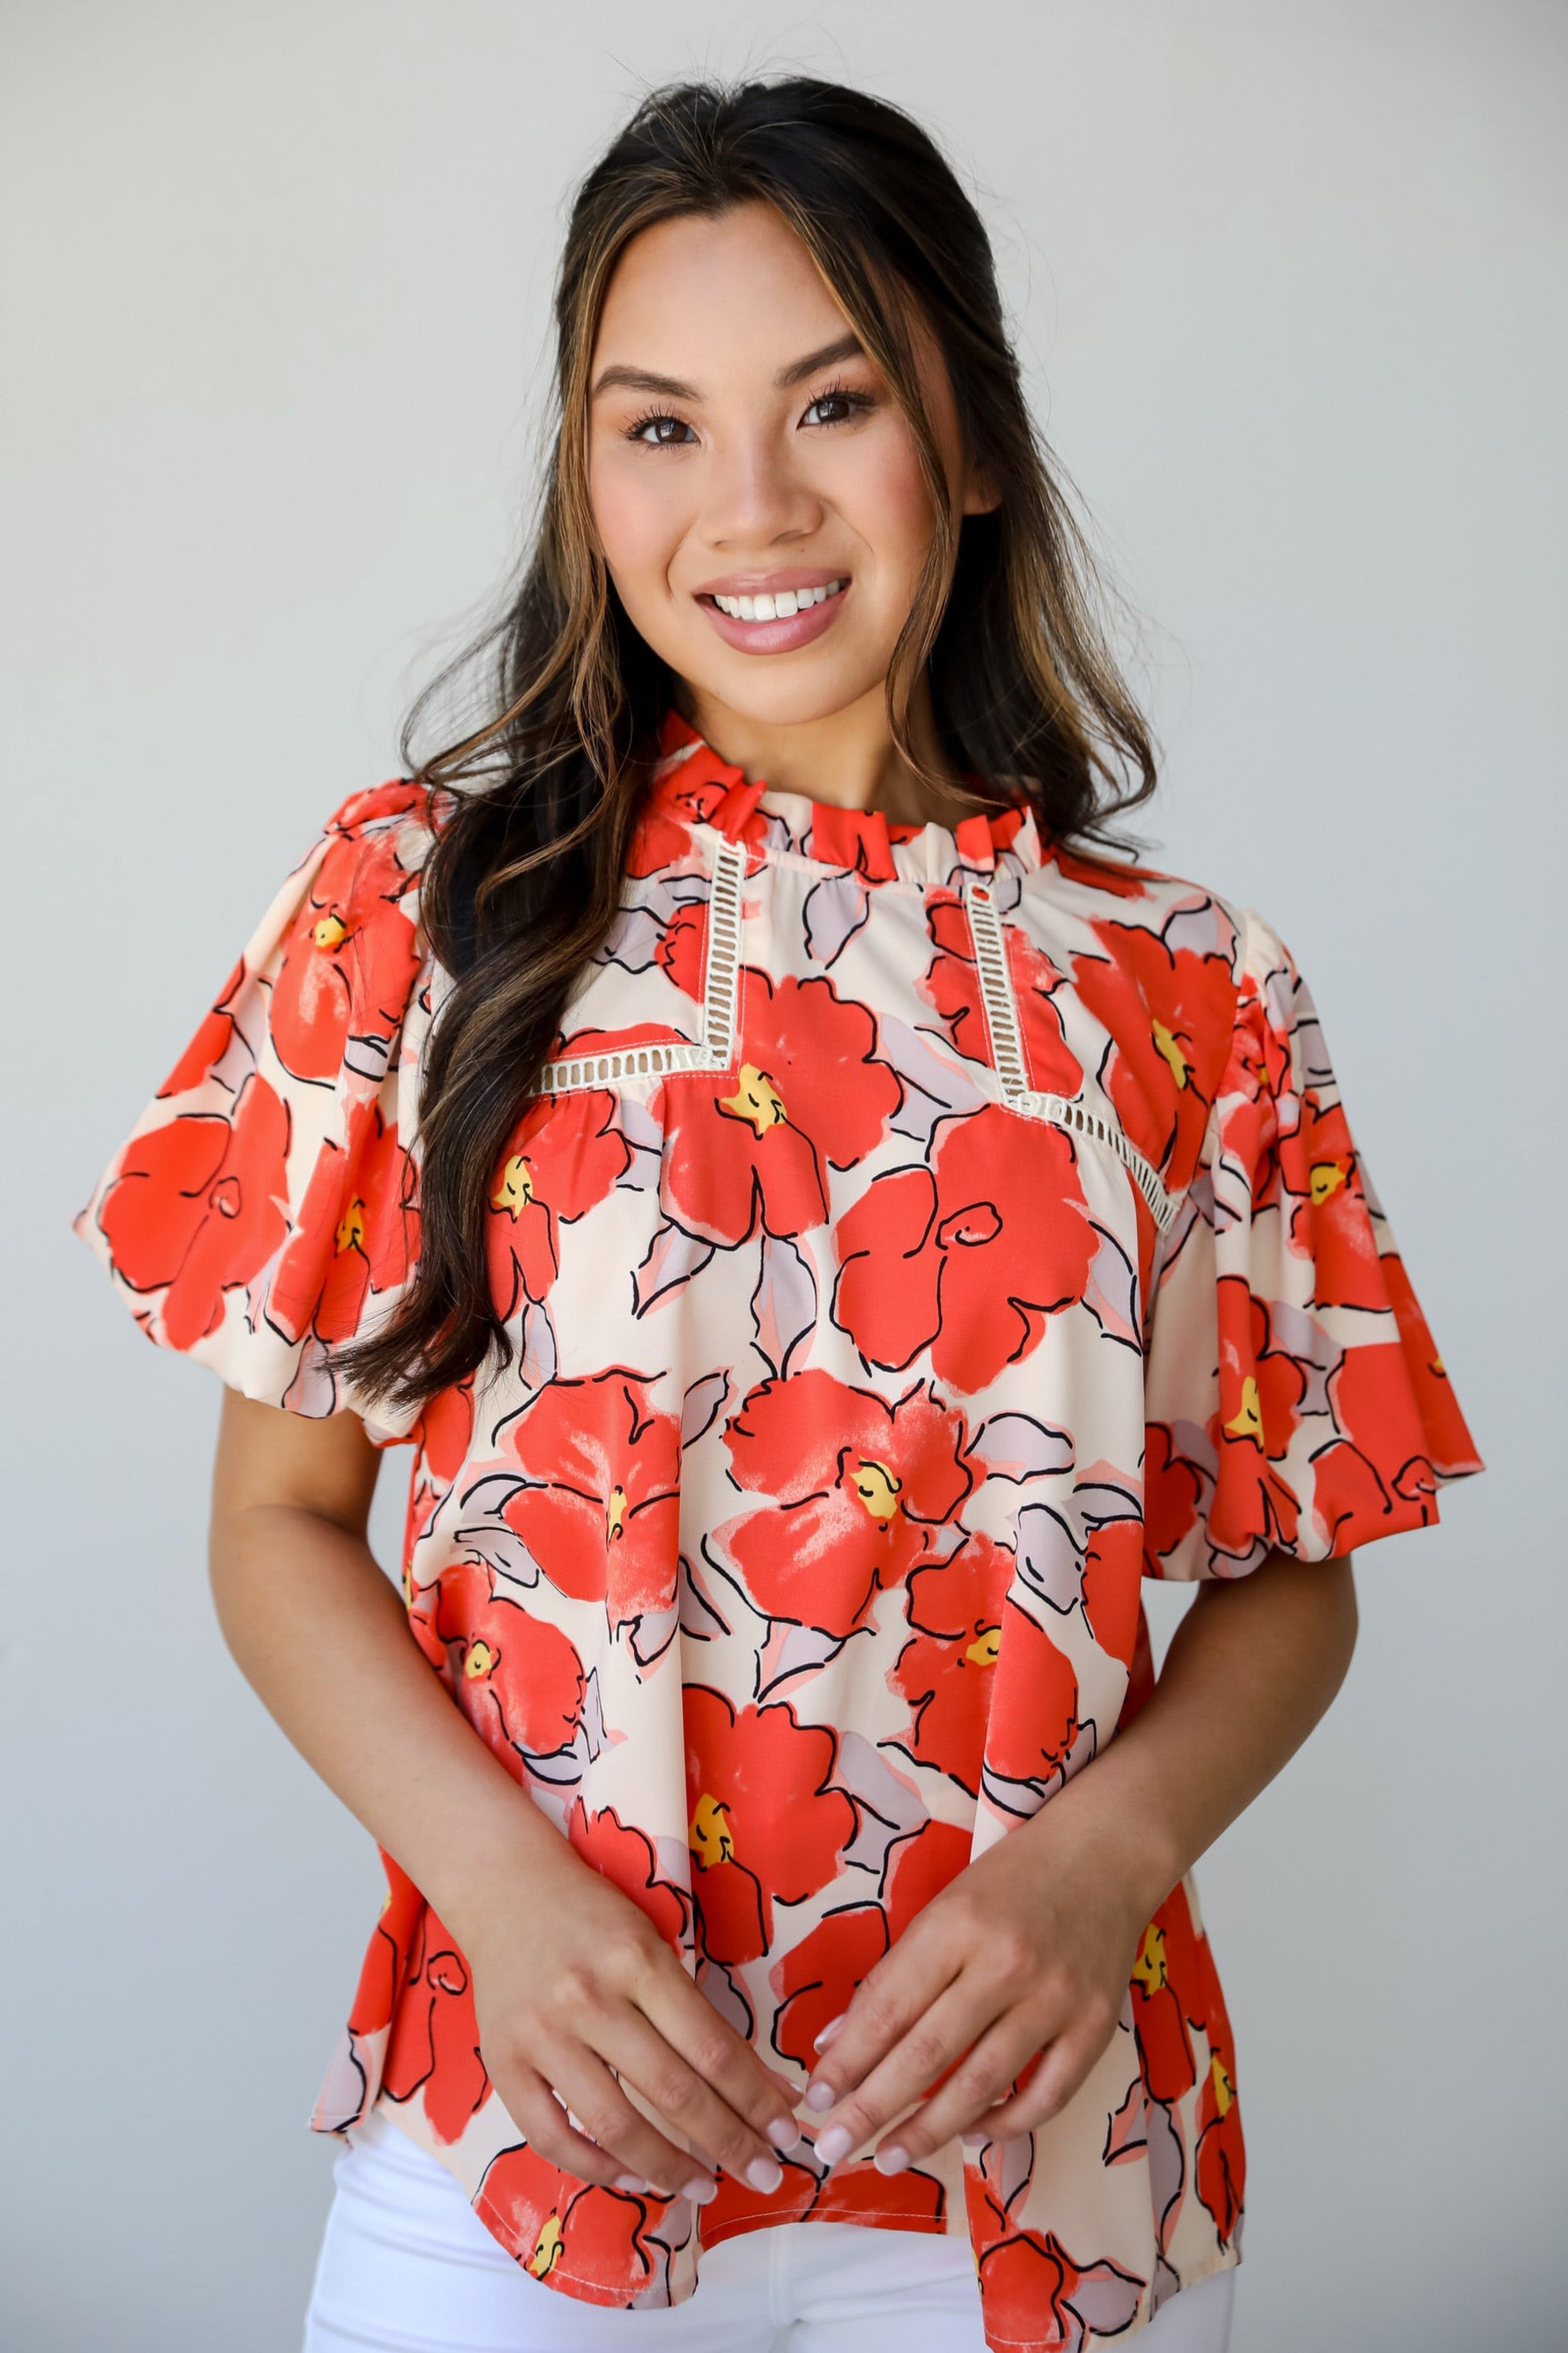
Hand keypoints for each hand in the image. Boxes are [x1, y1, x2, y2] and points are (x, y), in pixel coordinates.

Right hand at [459, 1828, 801, 2202]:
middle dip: (729, 2143)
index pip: (711, 2048)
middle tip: (766, 2174)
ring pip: (616, 2124)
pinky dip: (597, 2167)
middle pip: (673, 2092)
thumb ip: (703, 2018)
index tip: (788, 2133)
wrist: (507, 1890)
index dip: (756, 2099)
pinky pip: (551, 2137)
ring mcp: (541, 2035)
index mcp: (637, 1960)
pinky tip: (634, 2176)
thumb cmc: (595, 1919)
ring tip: (706, 2186)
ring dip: (670, 2169)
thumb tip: (766, 2092)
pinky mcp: (502, 2063)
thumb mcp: (656, 1948)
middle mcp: (589, 1998)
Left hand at [800, 1810, 1154, 2173]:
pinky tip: (970, 2133)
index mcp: (957, 1925)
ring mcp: (1055, 1999)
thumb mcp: (943, 1908)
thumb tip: (837, 2043)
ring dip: (929, 2130)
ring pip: (982, 2084)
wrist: (1106, 1853)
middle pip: (927, 2054)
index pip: (888, 2008)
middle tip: (834, 2148)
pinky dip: (1005, 2125)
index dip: (847, 2060)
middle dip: (872, 2108)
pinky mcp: (1095, 2025)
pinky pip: (1047, 2096)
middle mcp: (1005, 1964)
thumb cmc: (1010, 1881)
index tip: (814, 2100)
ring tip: (891, 2156)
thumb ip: (895, 1975)